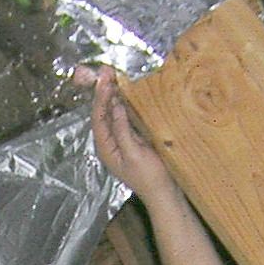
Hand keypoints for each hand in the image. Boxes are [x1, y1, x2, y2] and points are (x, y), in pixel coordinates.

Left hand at [76, 65, 178, 204]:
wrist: (164, 194)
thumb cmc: (150, 177)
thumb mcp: (135, 154)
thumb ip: (123, 131)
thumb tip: (115, 107)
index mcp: (105, 148)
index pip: (98, 117)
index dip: (100, 96)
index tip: (104, 78)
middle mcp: (109, 143)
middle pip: (103, 113)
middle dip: (105, 92)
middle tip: (108, 70)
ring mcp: (120, 141)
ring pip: (113, 114)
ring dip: (114, 96)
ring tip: (115, 76)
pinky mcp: (132, 140)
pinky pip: (124, 118)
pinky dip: (125, 104)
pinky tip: (128, 93)